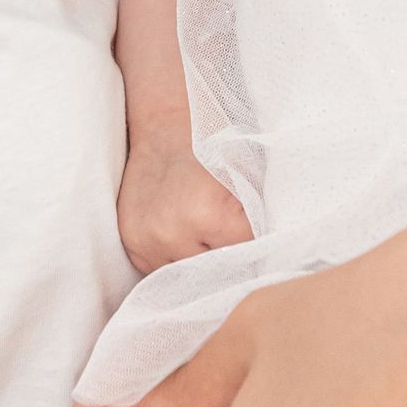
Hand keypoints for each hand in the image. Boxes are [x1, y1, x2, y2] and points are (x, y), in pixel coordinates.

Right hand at [116, 134, 251, 272]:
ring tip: (206, 235)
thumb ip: (259, 218)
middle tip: (236, 239)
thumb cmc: (212, 146)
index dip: (259, 243)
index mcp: (207, 215)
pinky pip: (163, 271)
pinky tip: (184, 235)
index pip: (248, 253)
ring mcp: (147, 243)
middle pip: (217, 272)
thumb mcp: (247, 175)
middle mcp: (172, 234)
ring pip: (189, 278)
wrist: (164, 128)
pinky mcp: (133, 246)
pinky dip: (178, 259)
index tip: (262, 235)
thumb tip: (273, 253)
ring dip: (201, 265)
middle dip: (231, 259)